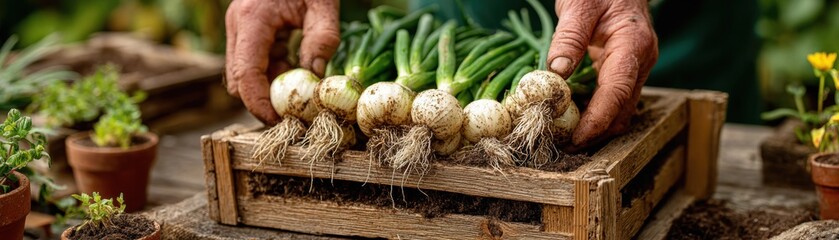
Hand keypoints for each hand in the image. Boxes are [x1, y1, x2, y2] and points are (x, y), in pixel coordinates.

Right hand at [225, 0, 339, 123]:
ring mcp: (241, 28)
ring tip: (301, 95)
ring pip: (245, 72)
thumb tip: (316, 77)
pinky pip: (255, 60)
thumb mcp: (323, 4)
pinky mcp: (249, 29)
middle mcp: (239, 26)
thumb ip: (321, 39)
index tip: (279, 121)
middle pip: (239, 79)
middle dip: (261, 100)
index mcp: (252, 20)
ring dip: (269, 86)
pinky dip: (273, 72)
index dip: (258, 103)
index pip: (245, 74)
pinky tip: (298, 73)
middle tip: (293, 114)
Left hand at [548, 0, 657, 146]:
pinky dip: (594, 112)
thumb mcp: (579, 5)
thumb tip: (557, 72)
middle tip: (561, 145)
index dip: (598, 120)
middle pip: (622, 109)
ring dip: (594, 126)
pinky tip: (571, 118)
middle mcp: (640, 61)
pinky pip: (612, 99)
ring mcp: (635, 68)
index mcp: (633, 45)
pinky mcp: (624, 70)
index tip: (576, 139)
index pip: (617, 92)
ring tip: (563, 137)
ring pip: (619, 109)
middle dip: (595, 132)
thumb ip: (569, 37)